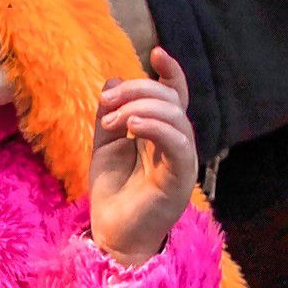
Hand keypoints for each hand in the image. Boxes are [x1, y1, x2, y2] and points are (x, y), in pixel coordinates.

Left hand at [85, 50, 197, 265]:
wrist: (113, 234)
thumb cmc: (113, 194)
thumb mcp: (105, 145)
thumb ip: (110, 114)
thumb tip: (114, 80)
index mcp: (162, 136)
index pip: (175, 97)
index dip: (172, 73)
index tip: (156, 52)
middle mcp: (177, 145)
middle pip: (170, 99)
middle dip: (138, 90)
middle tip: (107, 106)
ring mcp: (182, 161)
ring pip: (175, 116)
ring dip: (140, 108)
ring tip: (112, 123)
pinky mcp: (180, 178)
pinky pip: (177, 143)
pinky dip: (155, 126)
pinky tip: (131, 126)